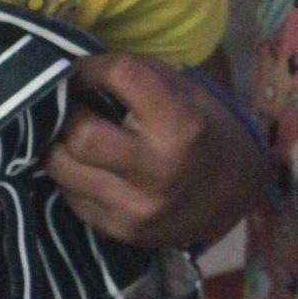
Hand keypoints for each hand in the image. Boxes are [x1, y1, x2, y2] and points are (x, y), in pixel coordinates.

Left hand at [44, 53, 262, 251]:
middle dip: (68, 113)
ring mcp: (137, 207)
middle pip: (78, 134)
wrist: (237, 194)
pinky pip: (69, 194)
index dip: (91, 67)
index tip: (84, 71)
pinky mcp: (119, 231)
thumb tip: (70, 69)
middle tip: (73, 107)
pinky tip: (92, 167)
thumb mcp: (183, 90)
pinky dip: (72, 175)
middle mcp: (158, 170)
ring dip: (60, 145)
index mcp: (181, 124)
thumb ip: (131, 73)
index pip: (118, 74)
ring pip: (59, 167)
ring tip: (76, 135)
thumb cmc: (201, 129)